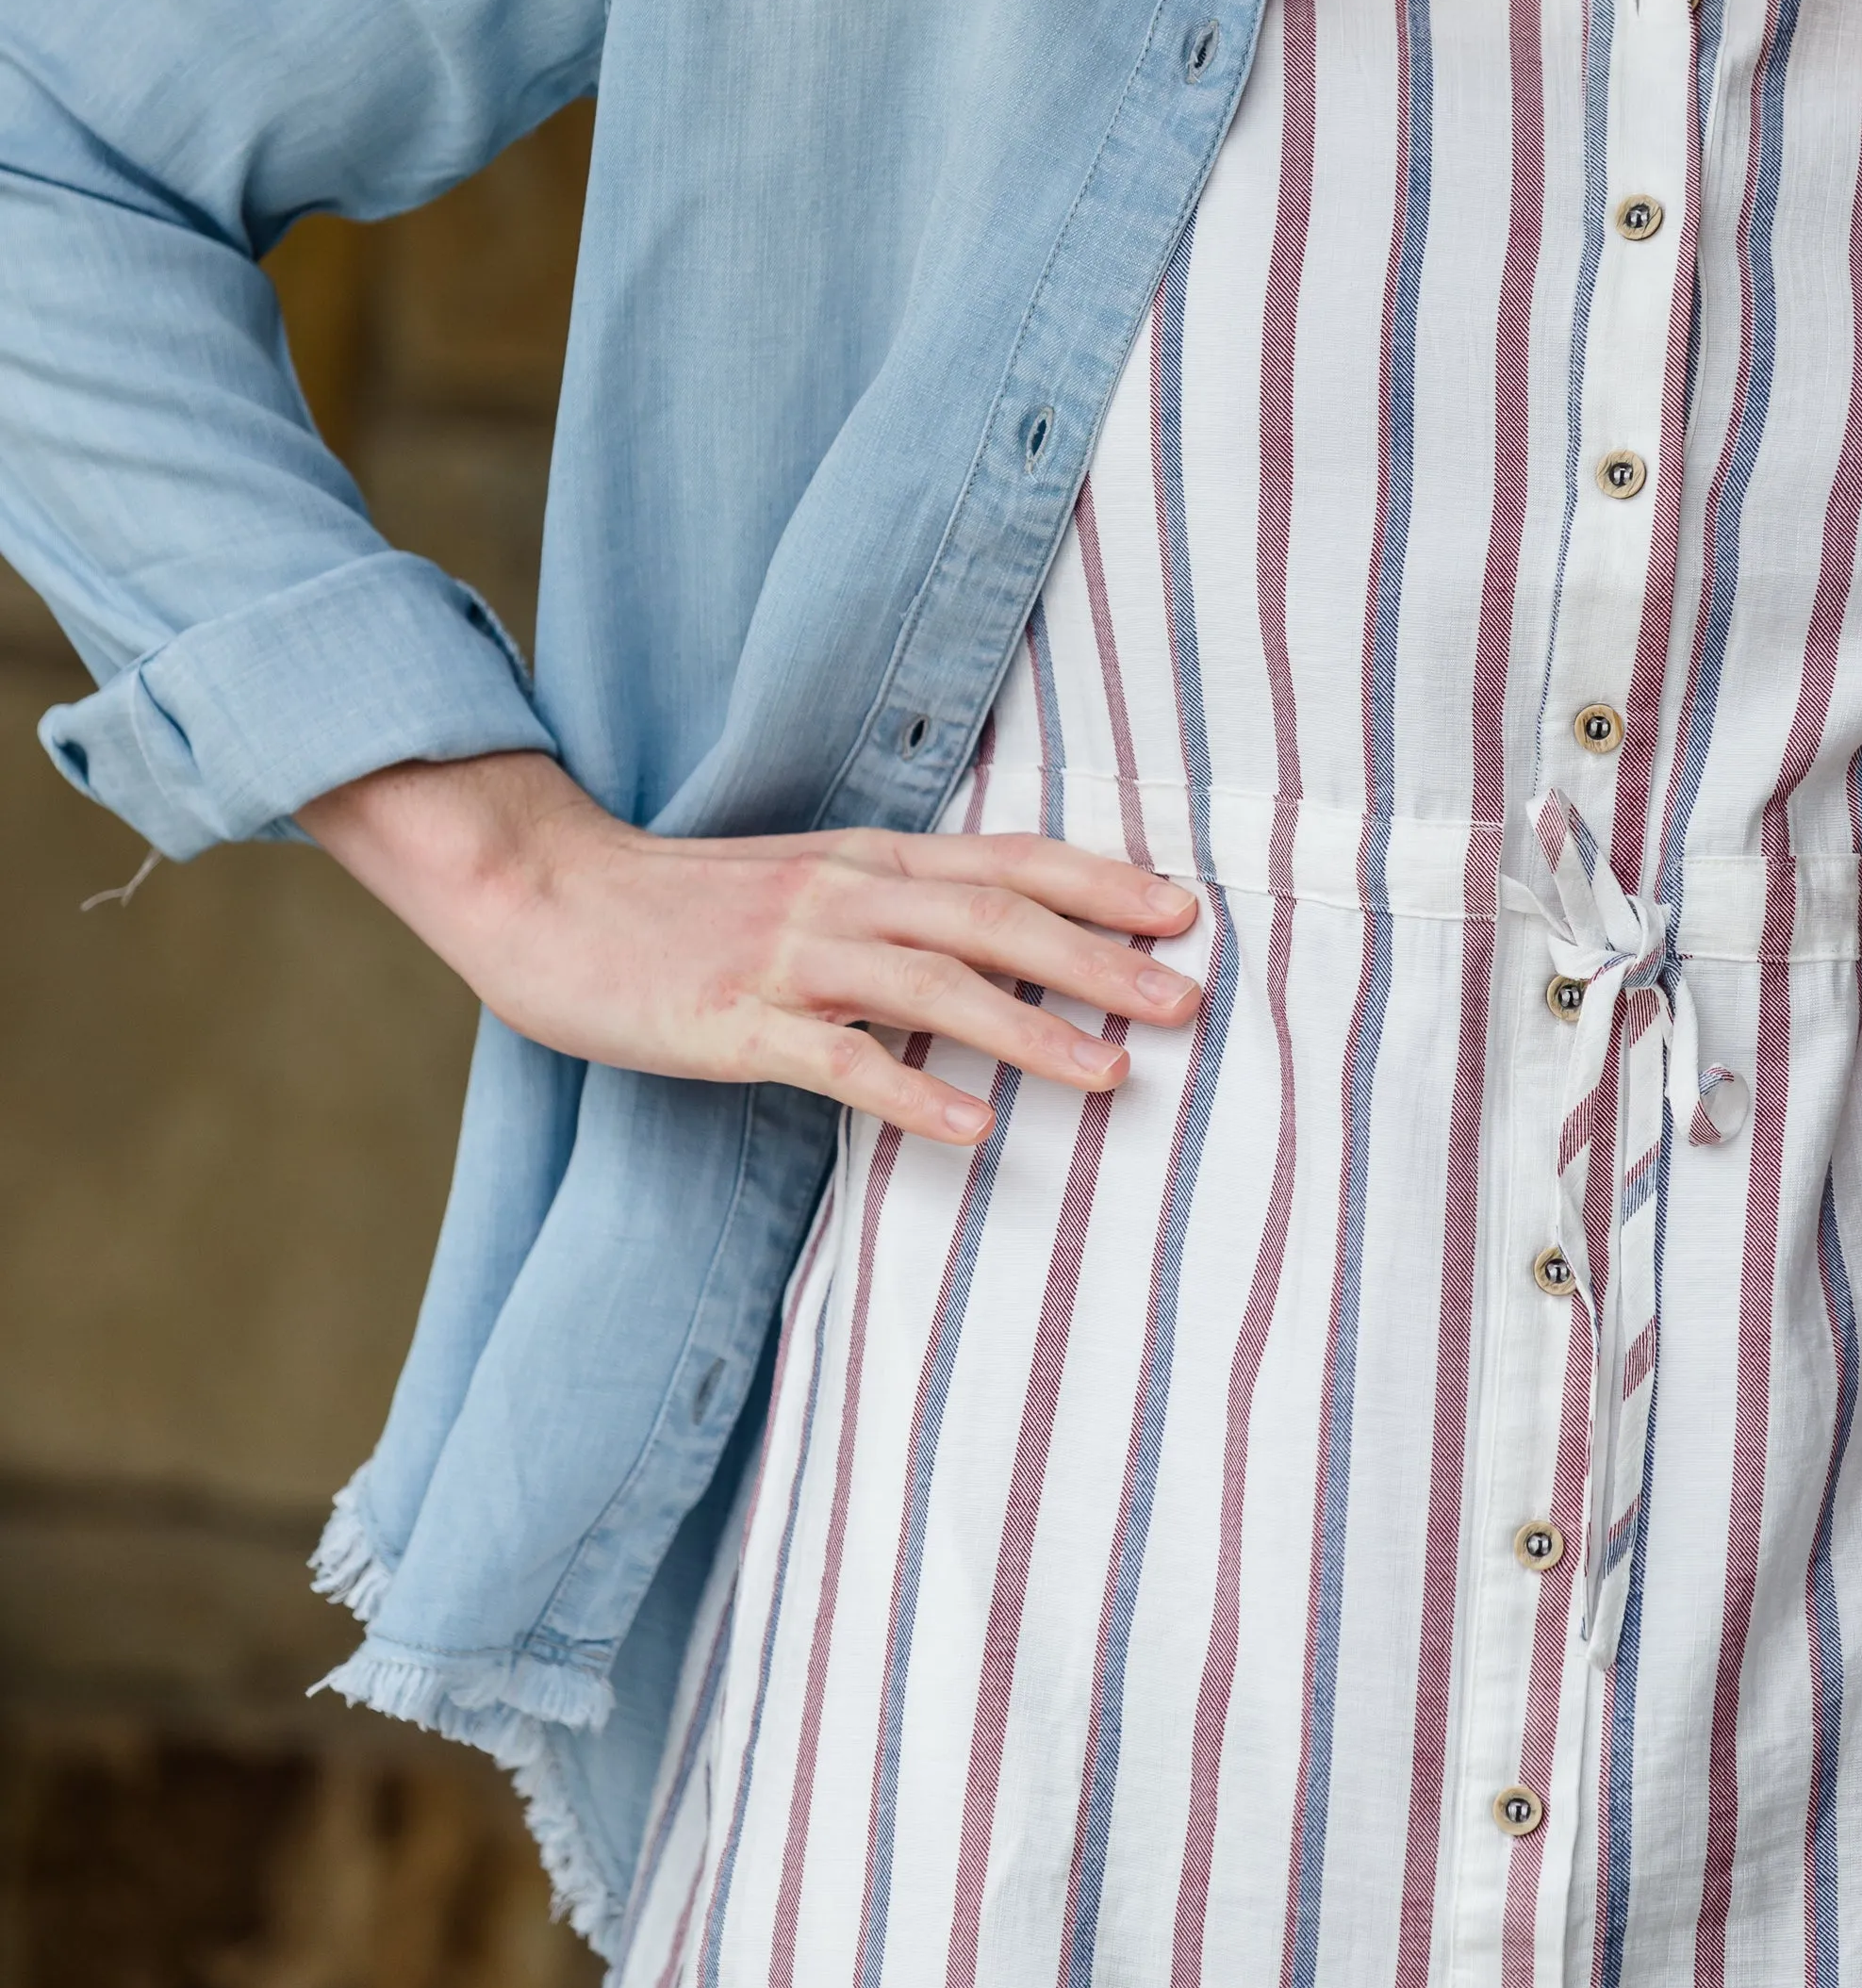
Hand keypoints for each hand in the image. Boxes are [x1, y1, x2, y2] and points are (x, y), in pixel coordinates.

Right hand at [298, 749, 1200, 1145]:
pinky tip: (972, 1127)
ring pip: (933, 984)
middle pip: (994, 917)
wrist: (545, 894)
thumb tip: (993, 947)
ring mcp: (787, 957)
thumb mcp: (801, 884)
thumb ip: (890, 908)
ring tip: (1112, 1071)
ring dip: (1030, 1025)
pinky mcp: (732, 1020)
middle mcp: (841, 896)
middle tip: (1190, 999)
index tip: (1185, 912)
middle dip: (1099, 958)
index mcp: (863, 860)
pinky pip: (836, 1060)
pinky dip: (910, 1090)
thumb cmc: (678, 902)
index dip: (1100, 884)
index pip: (1006, 861)